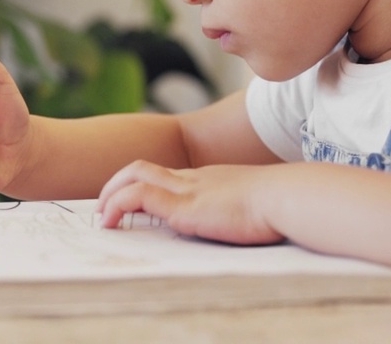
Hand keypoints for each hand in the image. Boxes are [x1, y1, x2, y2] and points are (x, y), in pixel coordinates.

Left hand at [95, 160, 284, 244]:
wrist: (288, 197)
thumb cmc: (284, 205)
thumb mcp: (261, 205)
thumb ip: (248, 210)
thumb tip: (255, 222)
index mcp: (212, 179)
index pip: (169, 176)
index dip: (146, 186)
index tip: (135, 205)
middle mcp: (196, 179)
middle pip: (145, 168)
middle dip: (119, 184)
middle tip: (105, 207)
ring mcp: (188, 189)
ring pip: (135, 175)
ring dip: (111, 193)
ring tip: (102, 217)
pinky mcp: (184, 206)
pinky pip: (138, 196)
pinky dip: (118, 205)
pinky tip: (111, 222)